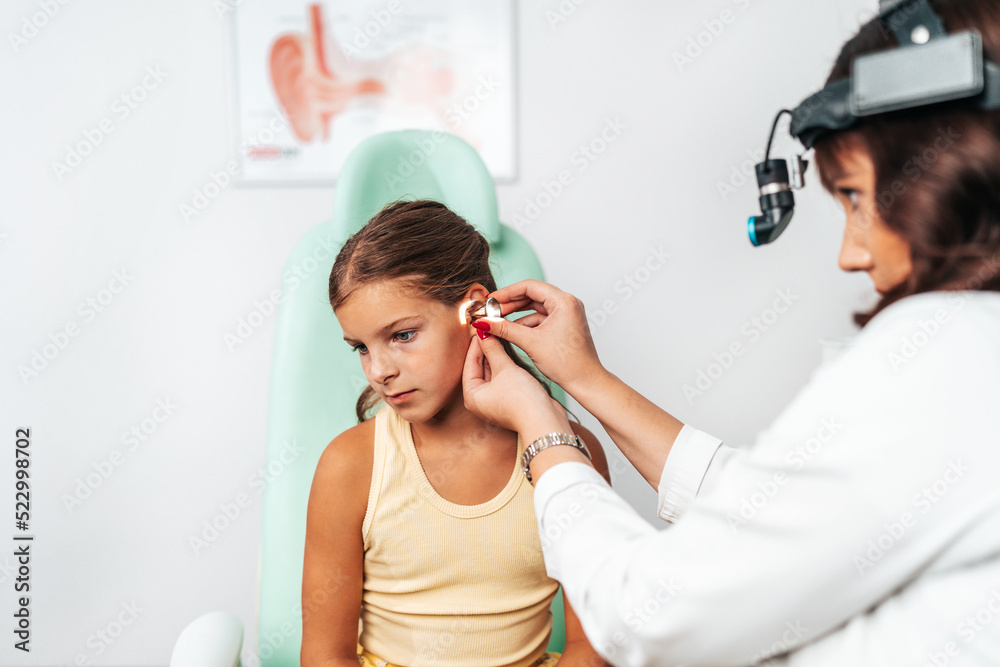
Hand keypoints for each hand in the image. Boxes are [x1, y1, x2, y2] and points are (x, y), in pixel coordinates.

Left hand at [462, 332, 568, 435]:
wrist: (544, 420)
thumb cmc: (521, 401)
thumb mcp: (504, 369)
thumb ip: (493, 350)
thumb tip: (484, 333)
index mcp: (472, 397)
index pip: (469, 364)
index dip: (476, 344)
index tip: (482, 328)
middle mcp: (480, 401)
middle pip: (480, 368)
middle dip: (486, 349)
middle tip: (491, 329)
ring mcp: (495, 401)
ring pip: (492, 372)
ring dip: (496, 355)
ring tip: (500, 336)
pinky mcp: (509, 400)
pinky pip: (503, 378)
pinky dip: (505, 365)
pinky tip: (509, 350)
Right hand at [476, 279, 605, 394]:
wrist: (586, 381)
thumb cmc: (568, 364)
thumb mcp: (531, 343)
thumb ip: (505, 329)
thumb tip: (484, 322)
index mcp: (564, 301)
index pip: (529, 286)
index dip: (506, 292)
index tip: (490, 300)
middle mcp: (567, 303)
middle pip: (532, 294)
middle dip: (510, 303)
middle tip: (491, 311)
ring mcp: (567, 314)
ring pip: (536, 307)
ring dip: (517, 314)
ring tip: (498, 322)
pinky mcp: (564, 324)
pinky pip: (541, 317)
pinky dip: (526, 323)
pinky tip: (512, 331)